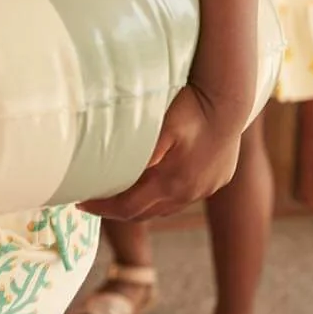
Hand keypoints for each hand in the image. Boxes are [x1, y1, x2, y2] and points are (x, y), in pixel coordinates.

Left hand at [82, 86, 243, 221]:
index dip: (102, 208)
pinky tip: (157, 184)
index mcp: (171, 183)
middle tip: (96, 202)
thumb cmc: (191, 108)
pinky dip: (166, 196)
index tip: (81, 204)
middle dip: (117, 210)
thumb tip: (115, 169)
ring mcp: (205, 189)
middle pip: (145, 213)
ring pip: (166, 208)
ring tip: (123, 195)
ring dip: (143, 204)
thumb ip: (141, 151)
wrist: (231, 100)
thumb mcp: (161, 127)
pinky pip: (185, 197)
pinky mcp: (216, 182)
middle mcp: (189, 192)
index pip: (127, 208)